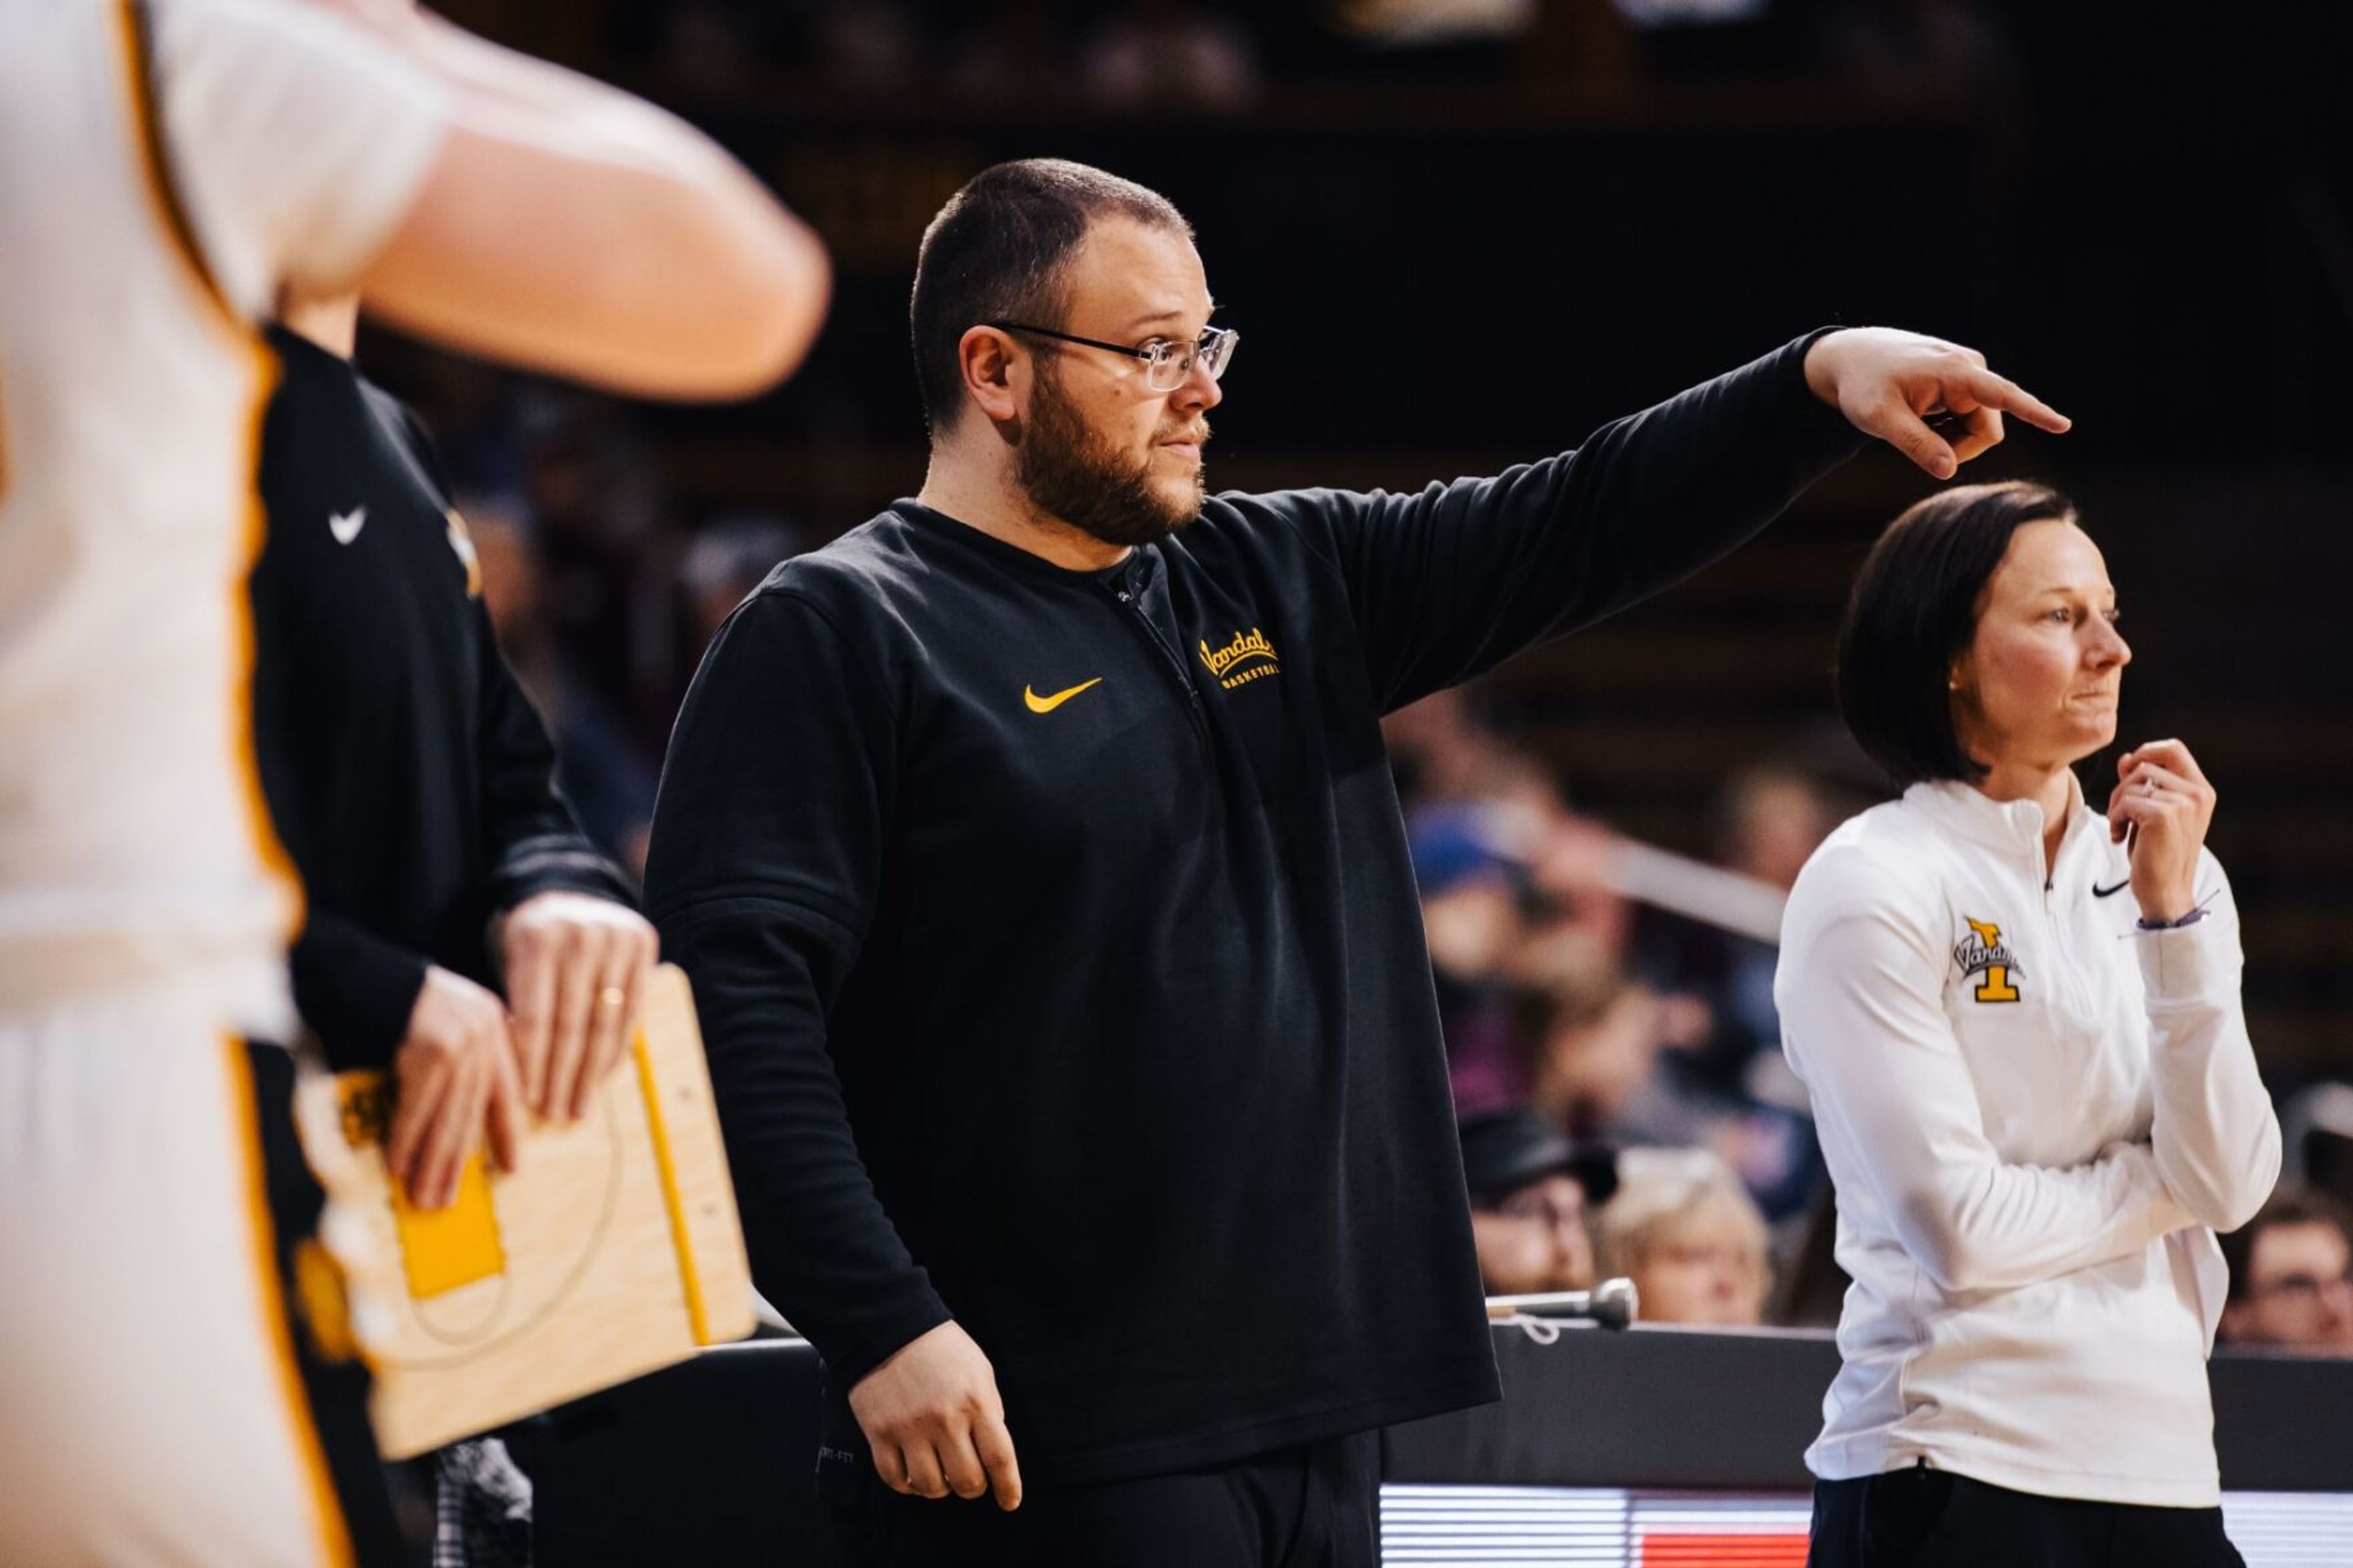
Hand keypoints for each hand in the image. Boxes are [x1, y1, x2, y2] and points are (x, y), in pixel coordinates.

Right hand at [387, 966, 522, 1208]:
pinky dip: (406, 1139)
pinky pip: (418, 1107)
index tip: (514, 1169)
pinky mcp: (432, 1048)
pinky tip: (398, 1166)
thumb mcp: (439, 1026)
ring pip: (448, 1115)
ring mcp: (461, 1039)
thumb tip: (457, 1129)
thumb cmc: (390, 1005)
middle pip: (473, 1110)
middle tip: (446, 1201)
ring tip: (424, 1196)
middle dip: (457, 1161)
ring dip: (432, 1161)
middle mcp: (484, 1032)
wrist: (352, 973)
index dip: (508, 1131)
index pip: (507, 1089)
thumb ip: (458, 1065)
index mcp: (492, 1026)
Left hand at [495, 891, 659, 1122]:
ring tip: (578, 1107)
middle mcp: (579, 936)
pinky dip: (616, 1049)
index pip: (535, 1016)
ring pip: (605, 1022)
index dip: (532, 1064)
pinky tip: (601, 1077)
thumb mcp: (510, 963)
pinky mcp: (643, 944)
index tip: (528, 1102)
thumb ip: (515, 1010)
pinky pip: (631, 1010)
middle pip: (572, 1024)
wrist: (569, 892)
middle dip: (561, 1076)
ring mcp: (616, 938)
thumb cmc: (530, 944)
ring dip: (590, 1073)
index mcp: (536, 940)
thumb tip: (517, 1082)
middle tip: (555, 1114)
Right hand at [847, 1321, 1023, 1511]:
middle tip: (968, 1478)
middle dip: (972, 1487)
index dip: (1009, 1487)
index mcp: (976, 1402)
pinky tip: (912, 1473)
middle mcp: (944, 1421)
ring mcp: (910, 1430)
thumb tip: (991, 1448)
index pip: (999, 1458)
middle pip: (967, 1481)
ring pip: (931, 1487)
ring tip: (940, 1473)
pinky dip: (907, 1485)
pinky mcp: (879, 1434)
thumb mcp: (979, 1369)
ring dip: (940, 1488)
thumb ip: (990, 1408)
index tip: (1010, 1502)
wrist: (888, 1326)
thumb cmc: (940, 1347)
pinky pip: (895, 1480)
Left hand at [1802, 327, 2070, 479]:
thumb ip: (1914, 444)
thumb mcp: (1879, 418)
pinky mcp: (1963, 383)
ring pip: (1978, 427)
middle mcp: (1971, 369)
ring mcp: (1969, 375)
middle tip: (1917, 446)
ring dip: (1950, 440)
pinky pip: (1968, 420)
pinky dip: (1945, 430)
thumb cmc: (1862, 385)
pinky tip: (1920, 418)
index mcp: (1955, 371)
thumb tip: (1948, 471)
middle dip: (1959, 448)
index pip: (2003, 395)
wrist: (1849, 358)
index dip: (2034, 413)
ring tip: (1914, 426)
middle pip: (1988, 429)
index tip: (2063, 425)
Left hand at [2105, 739, 2216, 923]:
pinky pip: (2124, 803)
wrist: (2167, 893)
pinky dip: (2114, 819)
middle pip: (2144, 766)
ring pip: (2131, 784)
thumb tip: (2126, 758)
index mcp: (2201, 791)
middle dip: (2122, 787)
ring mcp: (2183, 803)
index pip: (2174, 749)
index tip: (2128, 770)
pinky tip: (2121, 838)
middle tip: (2121, 814)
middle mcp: (2197, 794)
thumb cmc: (2158, 854)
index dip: (2146, 751)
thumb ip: (2145, 785)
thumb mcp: (2154, 813)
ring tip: (2122, 828)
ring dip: (2116, 806)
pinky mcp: (2163, 815)